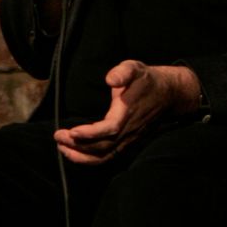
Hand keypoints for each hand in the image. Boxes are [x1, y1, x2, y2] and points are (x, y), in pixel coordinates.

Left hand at [54, 60, 200, 163]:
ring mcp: (129, 138)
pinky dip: (90, 159)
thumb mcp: (134, 68)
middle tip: (57, 136)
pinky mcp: (127, 141)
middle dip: (79, 145)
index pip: (110, 128)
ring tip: (61, 148)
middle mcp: (129, 130)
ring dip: (82, 156)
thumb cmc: (146, 79)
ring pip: (105, 155)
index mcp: (128, 113)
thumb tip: (111, 79)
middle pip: (103, 146)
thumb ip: (123, 72)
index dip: (91, 133)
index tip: (72, 131)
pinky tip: (74, 154)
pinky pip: (108, 156)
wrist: (168, 93)